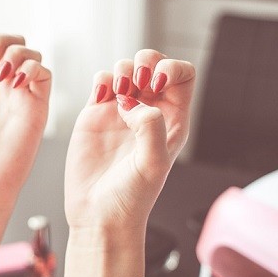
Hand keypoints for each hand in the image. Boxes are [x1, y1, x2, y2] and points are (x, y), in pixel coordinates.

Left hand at [0, 34, 50, 210]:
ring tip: (1, 75)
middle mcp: (1, 88)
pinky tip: (15, 83)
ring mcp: (20, 97)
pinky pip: (45, 74)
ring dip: (16, 53)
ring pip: (31, 54)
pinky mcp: (36, 109)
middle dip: (1, 40)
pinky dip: (32, 68)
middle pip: (12, 42)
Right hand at [65, 50, 194, 231]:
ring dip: (122, 70)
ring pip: (126, 69)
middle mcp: (148, 113)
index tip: (157, 83)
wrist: (98, 214)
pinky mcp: (95, 115)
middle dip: (145, 62)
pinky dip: (101, 79)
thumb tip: (132, 104)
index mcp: (172, 122)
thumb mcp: (153, 164)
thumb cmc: (131, 198)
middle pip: (154, 64)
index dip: (172, 69)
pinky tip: (101, 97)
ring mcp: (120, 112)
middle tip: (136, 82)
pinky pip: (101, 81)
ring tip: (117, 95)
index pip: (183, 76)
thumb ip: (151, 127)